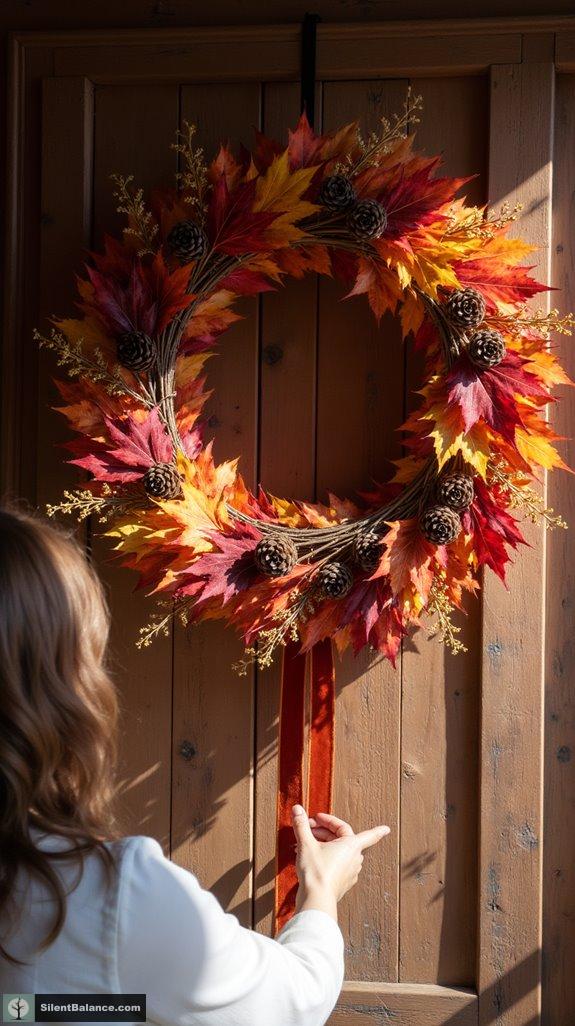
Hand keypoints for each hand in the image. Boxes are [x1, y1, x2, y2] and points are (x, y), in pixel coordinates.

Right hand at [292, 805, 389, 919]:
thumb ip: (302, 825)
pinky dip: (325, 856)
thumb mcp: (306, 844)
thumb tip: (297, 809)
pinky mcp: (342, 883)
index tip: (387, 828)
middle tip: (308, 827)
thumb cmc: (316, 872)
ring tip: (305, 842)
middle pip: (342, 837)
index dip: (378, 831)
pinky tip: (310, 857)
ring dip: (323, 843)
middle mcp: (355, 859)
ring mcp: (350, 872)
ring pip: (338, 850)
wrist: (316, 900)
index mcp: (351, 846)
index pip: (370, 835)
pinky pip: (336, 863)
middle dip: (324, 830)